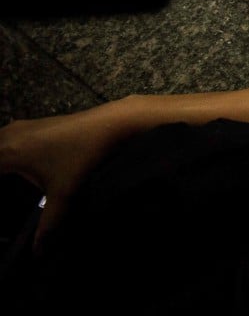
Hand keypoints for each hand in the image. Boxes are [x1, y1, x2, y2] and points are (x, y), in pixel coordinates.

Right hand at [0, 110, 116, 253]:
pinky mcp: (31, 125)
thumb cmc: (84, 156)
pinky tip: (11, 167)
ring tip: (6, 181)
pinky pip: (4, 139)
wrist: (109, 124)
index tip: (3, 206)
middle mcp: (8, 136)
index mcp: (8, 152)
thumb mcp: (64, 194)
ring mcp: (19, 127)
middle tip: (5, 192)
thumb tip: (38, 254)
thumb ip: (48, 225)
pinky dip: (3, 153)